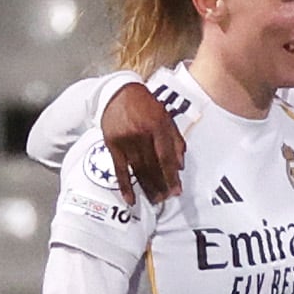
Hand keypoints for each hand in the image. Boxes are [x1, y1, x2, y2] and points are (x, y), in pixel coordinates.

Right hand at [98, 81, 184, 208]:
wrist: (119, 92)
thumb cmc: (145, 104)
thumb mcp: (165, 116)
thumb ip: (175, 140)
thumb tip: (180, 165)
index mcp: (157, 126)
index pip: (166, 157)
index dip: (171, 176)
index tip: (176, 190)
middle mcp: (141, 134)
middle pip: (153, 166)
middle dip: (161, 185)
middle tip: (166, 199)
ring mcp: (125, 140)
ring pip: (138, 170)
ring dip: (147, 188)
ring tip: (154, 200)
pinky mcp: (113, 145)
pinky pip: (120, 170)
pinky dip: (125, 186)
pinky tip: (131, 198)